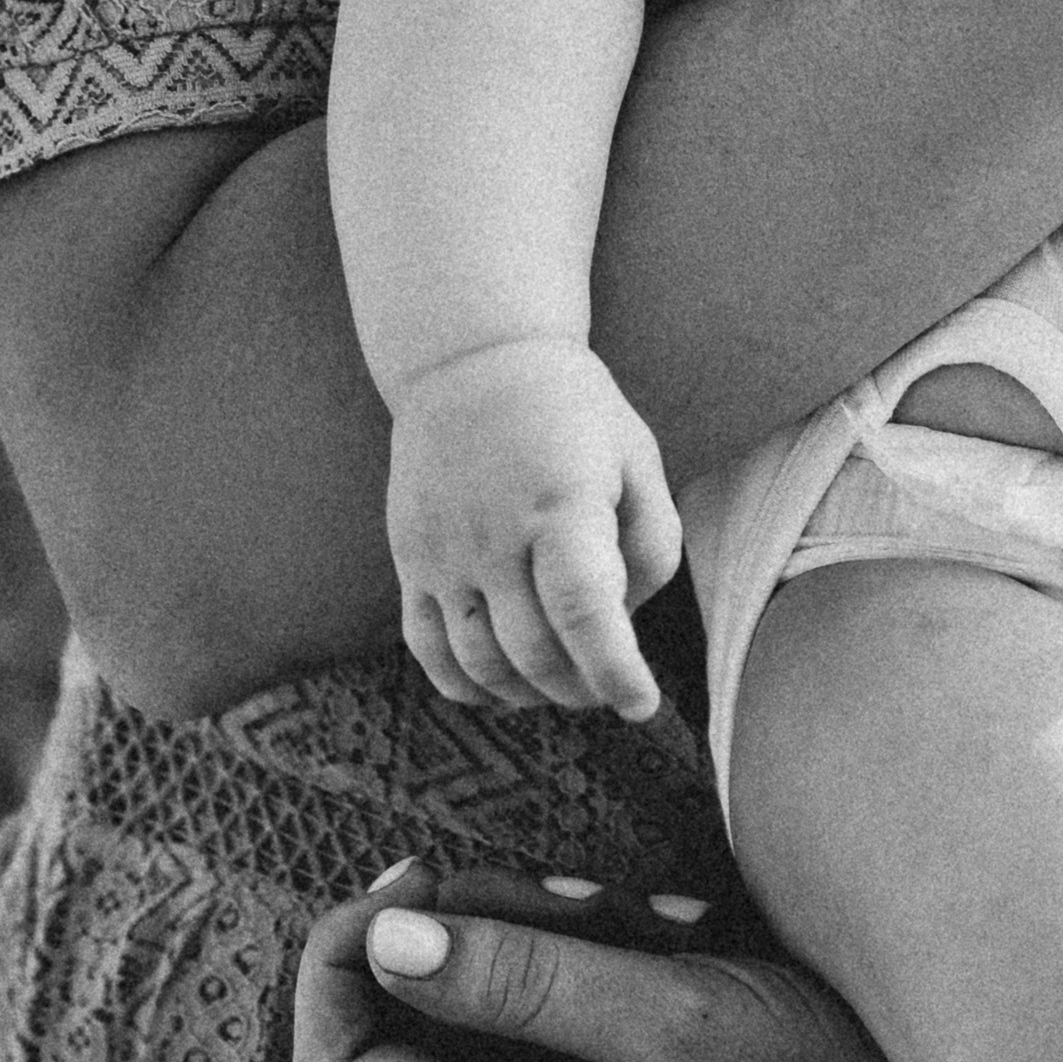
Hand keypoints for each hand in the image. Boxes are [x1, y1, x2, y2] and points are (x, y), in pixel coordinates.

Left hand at [292, 860, 986, 1061]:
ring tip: (653, 919)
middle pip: (415, 1019)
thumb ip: (524, 978)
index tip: (399, 876)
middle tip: (575, 890)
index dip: (338, 966)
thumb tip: (385, 940)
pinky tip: (680, 937)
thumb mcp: (677, 1018)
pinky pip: (555, 1002)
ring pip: (488, 994)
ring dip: (553, 928)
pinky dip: (598, 948)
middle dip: (476, 926)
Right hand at [388, 346, 681, 719]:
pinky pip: (427, 646)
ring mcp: (444, 550)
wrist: (472, 358)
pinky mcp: (411, 557)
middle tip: (605, 688)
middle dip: (580, 688)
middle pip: (535, 652)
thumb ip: (651, 542)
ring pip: (480, 662)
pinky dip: (462, 685)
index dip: (615, 671)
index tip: (641, 703)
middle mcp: (496, 535)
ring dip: (526, 693)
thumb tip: (628, 620)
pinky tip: (498, 687)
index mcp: (563, 506)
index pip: (585, 612)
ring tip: (559, 683)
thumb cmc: (572, 411)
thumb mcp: (636, 457)